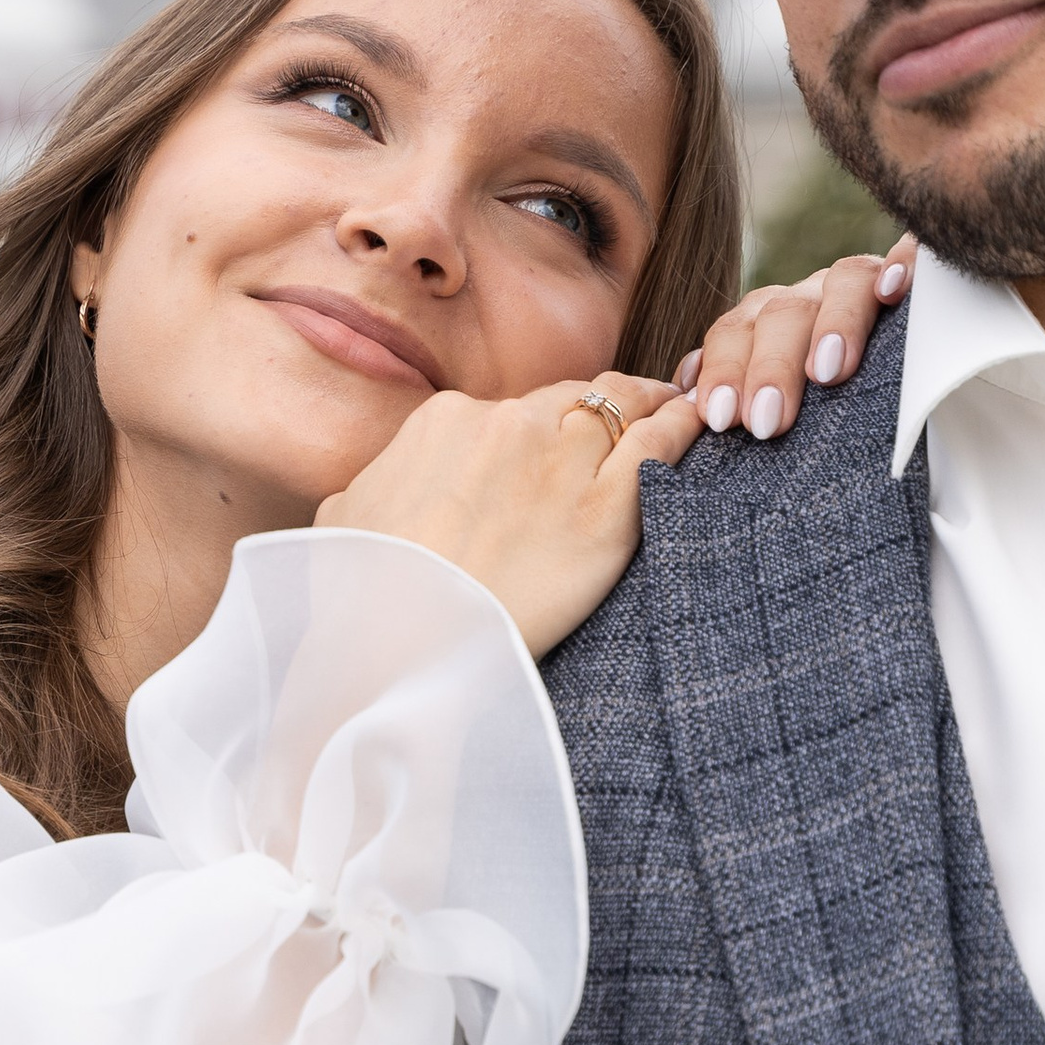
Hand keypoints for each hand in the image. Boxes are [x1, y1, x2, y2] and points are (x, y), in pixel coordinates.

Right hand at [317, 372, 704, 658]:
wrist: (399, 646)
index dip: (546, 423)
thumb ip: (378, 482)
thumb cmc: (366, 592)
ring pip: (623, 409)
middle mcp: (505, 423)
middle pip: (575, 398)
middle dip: (606, 405)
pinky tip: (696, 426)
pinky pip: (658, 447)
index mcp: (444, 420)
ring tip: (679, 409)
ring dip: (652, 406)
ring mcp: (558, 461)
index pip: (515, 407)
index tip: (561, 440)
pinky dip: (681, 429)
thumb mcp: (348, 516)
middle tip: (637, 411)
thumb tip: (380, 486)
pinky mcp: (603, 511)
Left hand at [681, 237, 916, 442]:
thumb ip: (734, 395)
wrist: (893, 368)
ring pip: (842, 281)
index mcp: (767, 322)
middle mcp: (810, 297)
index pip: (734, 334)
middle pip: (782, 312)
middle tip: (765, 421)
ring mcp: (862, 283)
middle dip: (770, 367)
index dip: (723, 371)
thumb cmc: (819, 407)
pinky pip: (910, 255)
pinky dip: (902, 265)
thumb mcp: (774, 403)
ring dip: (833, 324)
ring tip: (827, 374)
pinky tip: (895, 288)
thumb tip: (683, 403)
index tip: (721, 419)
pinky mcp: (917, 275)